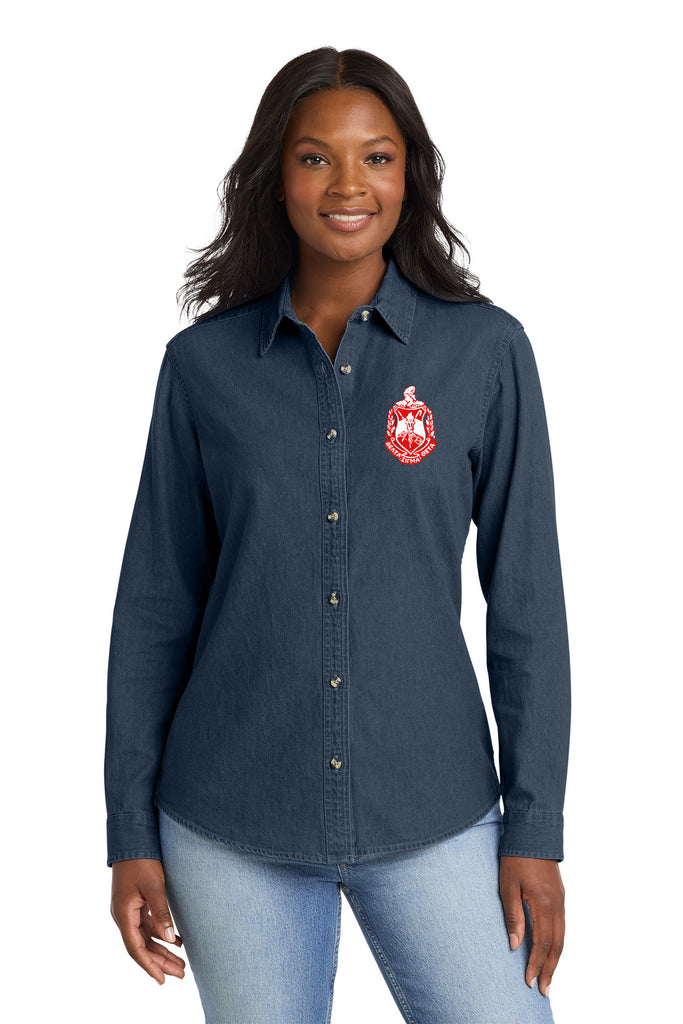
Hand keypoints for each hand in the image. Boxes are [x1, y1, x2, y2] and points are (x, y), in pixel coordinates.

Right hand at [111, 858, 185, 984]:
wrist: (132, 838)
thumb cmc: (141, 860)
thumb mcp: (154, 886)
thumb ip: (161, 913)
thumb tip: (170, 940)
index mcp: (123, 914)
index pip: (136, 948)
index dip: (149, 965)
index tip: (162, 980)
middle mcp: (123, 915)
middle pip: (142, 946)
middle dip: (160, 961)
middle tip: (180, 974)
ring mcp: (128, 909)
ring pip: (145, 937)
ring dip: (162, 949)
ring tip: (181, 963)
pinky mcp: (135, 902)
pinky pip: (147, 925)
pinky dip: (161, 934)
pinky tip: (177, 940)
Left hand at [498, 855, 564, 996]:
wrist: (533, 832)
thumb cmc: (516, 857)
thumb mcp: (507, 885)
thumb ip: (513, 916)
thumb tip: (515, 946)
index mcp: (544, 904)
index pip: (542, 944)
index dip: (536, 964)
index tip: (529, 981)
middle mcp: (557, 905)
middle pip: (557, 946)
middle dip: (550, 969)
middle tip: (543, 989)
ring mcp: (561, 900)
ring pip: (562, 937)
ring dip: (555, 959)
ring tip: (547, 976)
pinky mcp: (559, 896)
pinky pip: (561, 926)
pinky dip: (557, 943)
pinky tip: (550, 950)